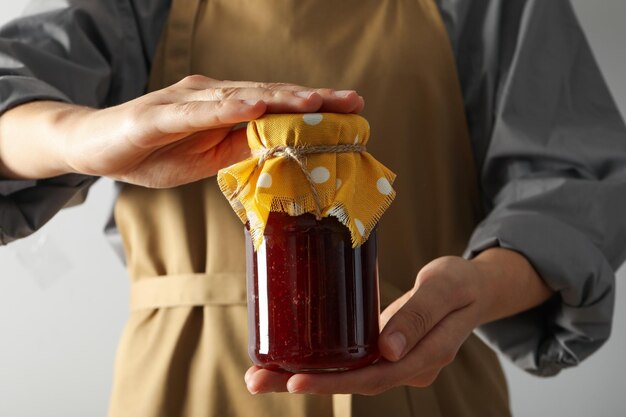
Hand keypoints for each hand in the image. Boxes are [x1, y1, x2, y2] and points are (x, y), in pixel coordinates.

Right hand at [0, 75, 363, 186]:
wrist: (95, 147)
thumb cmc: (152, 152)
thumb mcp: (207, 160)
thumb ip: (242, 148)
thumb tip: (282, 148)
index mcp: (225, 110)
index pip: (277, 107)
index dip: (313, 108)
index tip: (352, 112)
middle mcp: (211, 96)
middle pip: (268, 95)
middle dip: (311, 98)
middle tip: (352, 101)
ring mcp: (185, 101)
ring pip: (240, 96)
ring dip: (280, 98)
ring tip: (315, 101)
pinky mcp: (158, 114)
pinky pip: (197, 111)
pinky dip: (226, 108)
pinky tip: (254, 107)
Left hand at [245, 248, 552, 394]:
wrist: (475, 287)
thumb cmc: (461, 283)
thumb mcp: (445, 289)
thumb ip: (419, 316)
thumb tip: (387, 350)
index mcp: (426, 356)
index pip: (375, 376)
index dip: (334, 382)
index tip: (295, 381)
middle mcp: (408, 366)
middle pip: (354, 382)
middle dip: (306, 383)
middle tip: (258, 381)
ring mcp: (397, 360)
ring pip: (349, 375)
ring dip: (306, 376)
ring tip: (262, 375)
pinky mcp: (386, 350)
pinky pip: (352, 361)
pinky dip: (322, 362)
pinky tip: (292, 359)